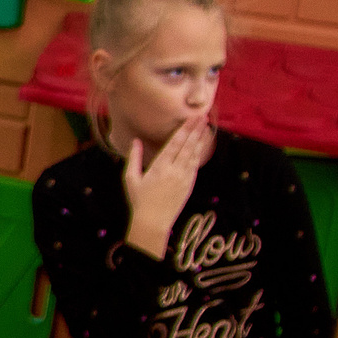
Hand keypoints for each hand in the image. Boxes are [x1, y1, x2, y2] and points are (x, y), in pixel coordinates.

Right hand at [121, 115, 210, 258]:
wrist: (153, 221)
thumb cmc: (139, 200)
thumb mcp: (131, 178)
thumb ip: (134, 158)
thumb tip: (135, 141)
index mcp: (160, 167)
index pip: (175, 143)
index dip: (184, 129)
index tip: (191, 118)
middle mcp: (175, 171)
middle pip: (188, 146)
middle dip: (195, 130)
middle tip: (202, 116)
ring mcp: (184, 178)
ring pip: (195, 154)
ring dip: (200, 140)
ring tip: (206, 127)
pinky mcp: (189, 184)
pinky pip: (196, 165)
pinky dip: (200, 153)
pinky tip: (202, 145)